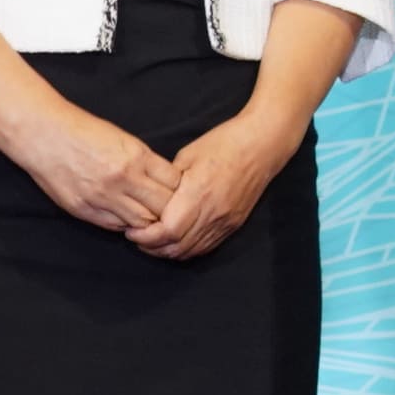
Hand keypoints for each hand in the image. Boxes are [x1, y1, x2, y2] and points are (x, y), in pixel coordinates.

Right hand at [13, 106, 181, 240]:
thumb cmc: (85, 132)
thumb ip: (145, 162)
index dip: (181, 191)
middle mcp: (123, 178)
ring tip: (149, 217)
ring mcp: (102, 197)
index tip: (180, 193)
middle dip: (170, 210)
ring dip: (148, 222)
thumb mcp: (124, 139)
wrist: (45, 135)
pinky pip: (115, 226)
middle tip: (170, 211)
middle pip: (162, 206)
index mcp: (137, 157)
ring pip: (141, 222)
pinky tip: (127, 218)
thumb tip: (165, 183)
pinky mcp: (84, 209)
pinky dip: (125, 225)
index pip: (174, 183)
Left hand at [137, 109, 306, 260]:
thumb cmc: (223, 143)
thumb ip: (168, 183)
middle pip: (176, 247)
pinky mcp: (234, 224)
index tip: (131, 230)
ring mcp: (226, 221)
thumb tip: (150, 199)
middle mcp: (213, 213)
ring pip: (191, 251)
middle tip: (137, 237)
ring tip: (153, 241)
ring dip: (168, 251)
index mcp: (198, 195)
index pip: (166, 231)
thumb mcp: (187, 156)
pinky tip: (177, 240)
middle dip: (151, 247)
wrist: (263, 144)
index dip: (145, 236)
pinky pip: (206, 247)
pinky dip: (187, 249)